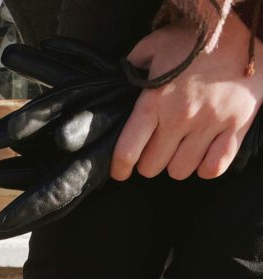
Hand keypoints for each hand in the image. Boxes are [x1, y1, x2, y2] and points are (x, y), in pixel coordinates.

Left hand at [111, 14, 262, 181]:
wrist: (240, 27)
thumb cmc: (194, 39)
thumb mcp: (154, 46)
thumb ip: (133, 69)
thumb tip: (119, 88)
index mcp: (155, 101)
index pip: (127, 152)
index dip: (119, 168)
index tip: (120, 171)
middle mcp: (181, 116)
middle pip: (152, 167)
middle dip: (149, 161)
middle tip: (155, 148)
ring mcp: (210, 123)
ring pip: (181, 171)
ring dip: (176, 163)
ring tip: (180, 147)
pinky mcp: (236, 126)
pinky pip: (214, 168)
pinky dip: (205, 167)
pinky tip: (202, 154)